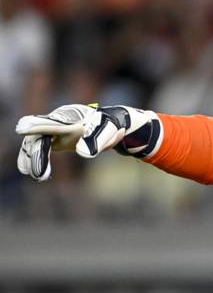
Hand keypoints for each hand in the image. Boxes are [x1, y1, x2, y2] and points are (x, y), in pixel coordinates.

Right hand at [16, 104, 161, 181]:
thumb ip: (96, 140)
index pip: (51, 122)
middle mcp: (58, 121)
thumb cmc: (108, 126)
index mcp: (70, 117)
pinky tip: (36, 172)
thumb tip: (84, 154)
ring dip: (34, 159)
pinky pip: (39, 147)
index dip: (37, 126)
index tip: (22, 128)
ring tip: (39, 176)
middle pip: (39, 136)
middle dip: (36, 154)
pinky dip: (36, 159)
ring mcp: (54, 129)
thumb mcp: (106, 132)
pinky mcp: (54, 138)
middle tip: (39, 174)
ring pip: (36, 142)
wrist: (110, 124)